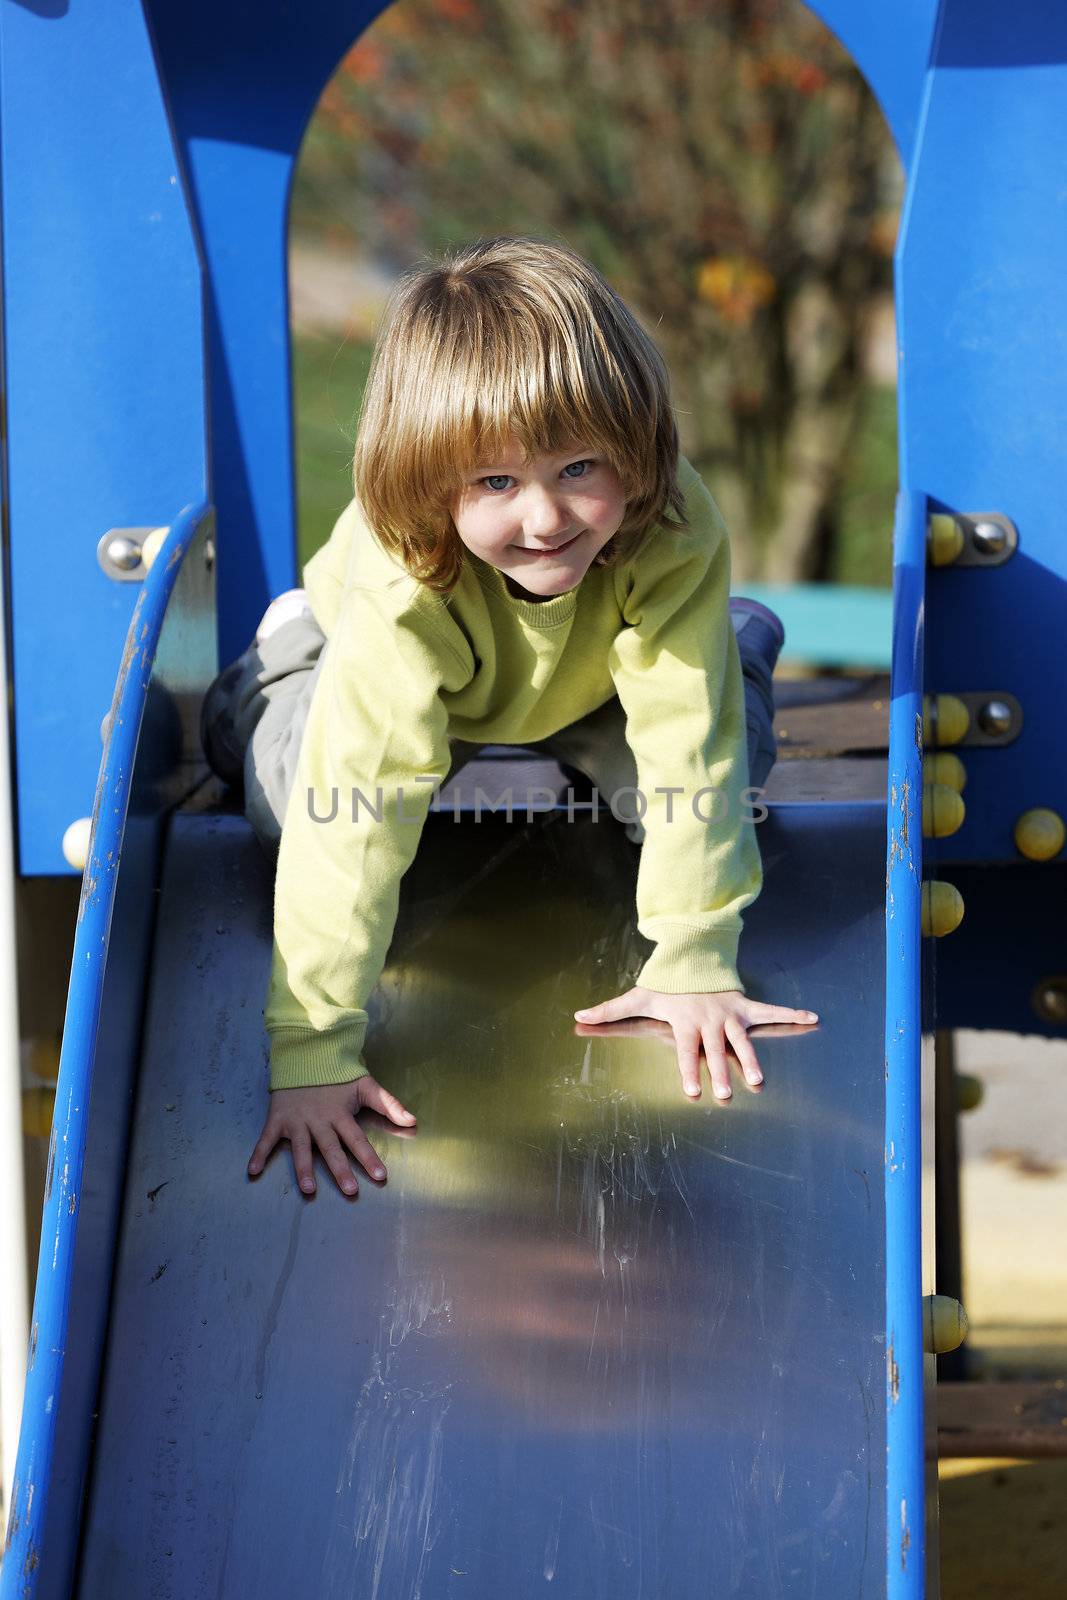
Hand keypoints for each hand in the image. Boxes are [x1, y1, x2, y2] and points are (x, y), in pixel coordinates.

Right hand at [247, 1074, 416, 1197]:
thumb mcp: (365, 1085)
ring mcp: (297, 1121)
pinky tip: (253, 1171)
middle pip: (331, 1148)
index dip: (369, 1157)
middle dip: (341, 1169)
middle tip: (350, 1190)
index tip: (380, 1176)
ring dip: (303, 1168)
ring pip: (300, 1148)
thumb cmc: (337, 1077)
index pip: (357, 1139)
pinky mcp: (277, 1119)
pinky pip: (266, 1139)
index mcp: (340, 1114)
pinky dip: (259, 1154)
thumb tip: (413, 1120)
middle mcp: (319, 1121)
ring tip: (309, 1189)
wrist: (305, 1055)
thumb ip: (389, 1104)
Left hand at [573, 987, 817, 1100]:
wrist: (692, 957)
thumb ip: (610, 1009)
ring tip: (759, 1080)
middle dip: (722, 1073)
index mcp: (686, 1022)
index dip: (688, 1070)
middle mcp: (709, 1020)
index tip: (691, 1091)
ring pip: (742, 1040)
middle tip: (728, 1094)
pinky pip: (770, 1010)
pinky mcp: (745, 1006)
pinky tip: (812, 1017)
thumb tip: (578, 1017)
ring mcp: (729, 1014)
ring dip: (751, 1059)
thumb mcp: (638, 996)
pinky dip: (792, 1013)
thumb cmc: (666, 984)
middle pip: (716, 1051)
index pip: (686, 1050)